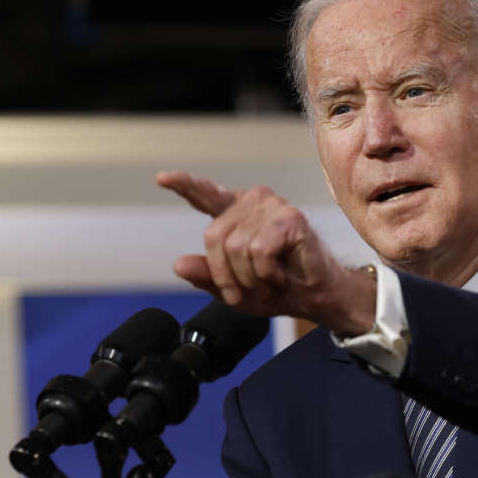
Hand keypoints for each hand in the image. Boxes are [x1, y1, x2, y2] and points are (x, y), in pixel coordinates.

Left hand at [158, 171, 375, 334]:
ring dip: (250, 277)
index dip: (184, 185)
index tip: (162, 178)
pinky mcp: (289, 217)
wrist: (315, 298)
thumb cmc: (277, 288)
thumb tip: (179, 265)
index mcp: (236, 214)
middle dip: (227, 274)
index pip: (205, 195)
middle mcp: (252, 202)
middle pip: (214, 237)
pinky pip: (259, 251)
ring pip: (236, 247)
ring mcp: (272, 206)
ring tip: (269, 281)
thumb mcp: (233, 289)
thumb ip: (206, 276)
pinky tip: (281, 274)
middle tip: (249, 290)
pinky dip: (267, 273)